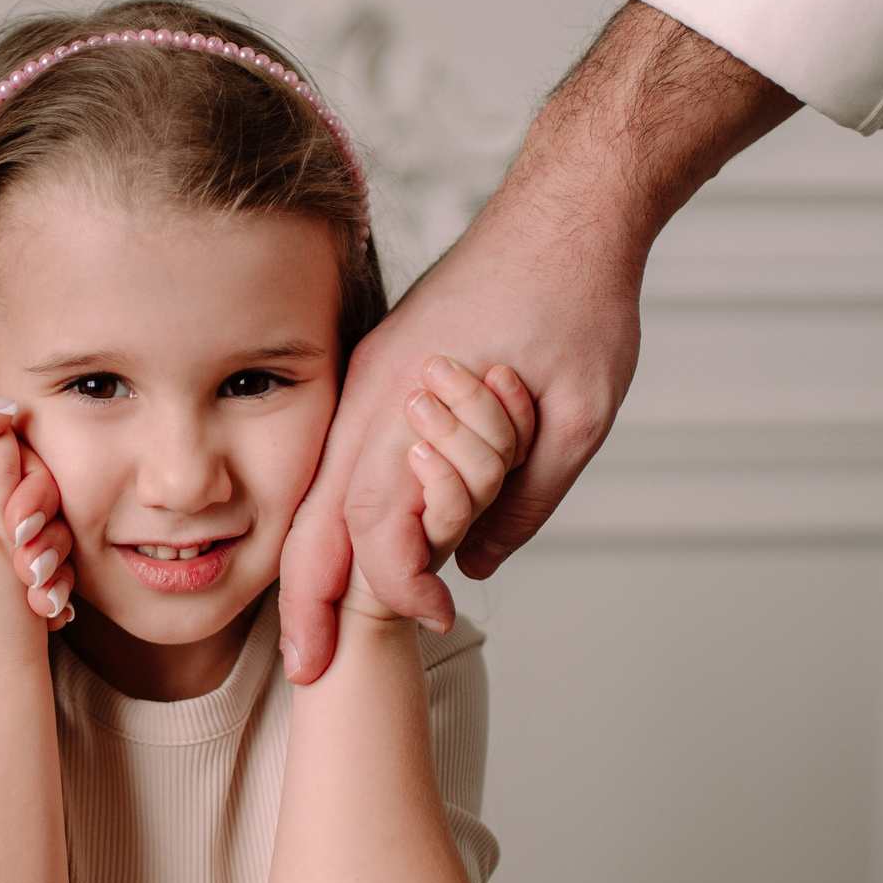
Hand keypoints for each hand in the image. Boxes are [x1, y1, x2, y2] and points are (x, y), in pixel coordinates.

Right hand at [278, 1, 799, 682]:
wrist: (567, 210)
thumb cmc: (578, 300)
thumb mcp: (579, 418)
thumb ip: (524, 500)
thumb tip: (471, 562)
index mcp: (414, 407)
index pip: (383, 527)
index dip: (399, 588)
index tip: (435, 619)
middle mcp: (373, 395)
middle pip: (319, 516)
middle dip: (306, 600)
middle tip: (304, 672)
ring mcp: (371, 381)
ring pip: (320, 487)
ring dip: (314, 558)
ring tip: (309, 627)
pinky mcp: (384, 372)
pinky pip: (341, 456)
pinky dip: (334, 510)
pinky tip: (340, 549)